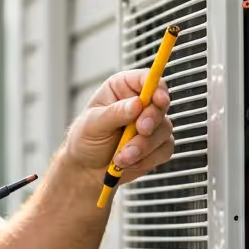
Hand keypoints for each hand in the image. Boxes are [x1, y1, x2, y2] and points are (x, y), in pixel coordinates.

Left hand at [61, 69, 173, 183]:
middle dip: (151, 120)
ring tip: (122, 156)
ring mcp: (150, 125)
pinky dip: (147, 159)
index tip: (158, 100)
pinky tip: (128, 161)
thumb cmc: (85, 140)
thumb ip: (115, 113)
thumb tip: (136, 104)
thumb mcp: (93, 124)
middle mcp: (139, 104)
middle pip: (161, 104)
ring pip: (164, 130)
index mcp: (122, 89)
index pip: (147, 79)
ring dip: (144, 146)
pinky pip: (164, 149)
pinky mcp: (156, 145)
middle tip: (139, 130)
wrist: (86, 169)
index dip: (157, 87)